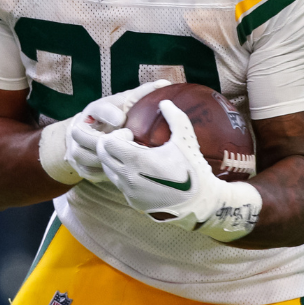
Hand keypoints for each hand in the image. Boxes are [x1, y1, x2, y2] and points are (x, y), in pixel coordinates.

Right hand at [64, 80, 169, 182]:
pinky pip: (92, 173)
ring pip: (89, 157)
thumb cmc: (114, 116)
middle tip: (128, 146)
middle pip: (87, 137)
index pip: (98, 110)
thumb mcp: (125, 104)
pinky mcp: (80, 167)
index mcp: (94, 111)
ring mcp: (76, 149)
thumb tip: (165, 83)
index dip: (109, 114)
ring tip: (128, 161)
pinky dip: (107, 173)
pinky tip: (122, 171)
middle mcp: (80, 128)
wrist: (87, 133)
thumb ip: (142, 95)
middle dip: (107, 142)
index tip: (122, 119)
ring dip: (108, 160)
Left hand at [97, 100, 248, 233]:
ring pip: (108, 170)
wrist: (201, 203)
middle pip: (102, 155)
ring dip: (116, 160)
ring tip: (135, 156)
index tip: (131, 135)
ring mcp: (129, 191)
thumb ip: (174, 117)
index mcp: (137, 161)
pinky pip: (119, 184)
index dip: (116, 135)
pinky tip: (142, 172)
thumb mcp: (187, 140)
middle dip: (111, 146)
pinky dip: (124, 175)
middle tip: (129, 143)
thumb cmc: (194, 170)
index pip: (106, 143)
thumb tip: (164, 101)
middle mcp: (128, 177)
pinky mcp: (133, 201)